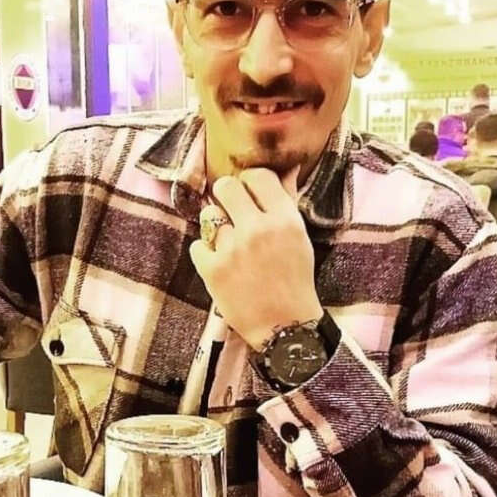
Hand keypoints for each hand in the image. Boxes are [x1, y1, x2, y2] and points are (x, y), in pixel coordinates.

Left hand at [190, 167, 321, 350]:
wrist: (285, 327)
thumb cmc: (294, 281)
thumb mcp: (299, 238)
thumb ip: (286, 202)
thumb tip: (288, 168)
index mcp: (284, 220)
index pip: (257, 176)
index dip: (250, 183)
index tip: (250, 195)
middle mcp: (257, 230)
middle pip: (226, 186)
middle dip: (227, 196)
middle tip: (232, 211)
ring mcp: (232, 249)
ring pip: (209, 215)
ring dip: (217, 228)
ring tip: (230, 246)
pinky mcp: (212, 269)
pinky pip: (197, 245)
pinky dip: (206, 254)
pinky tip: (222, 265)